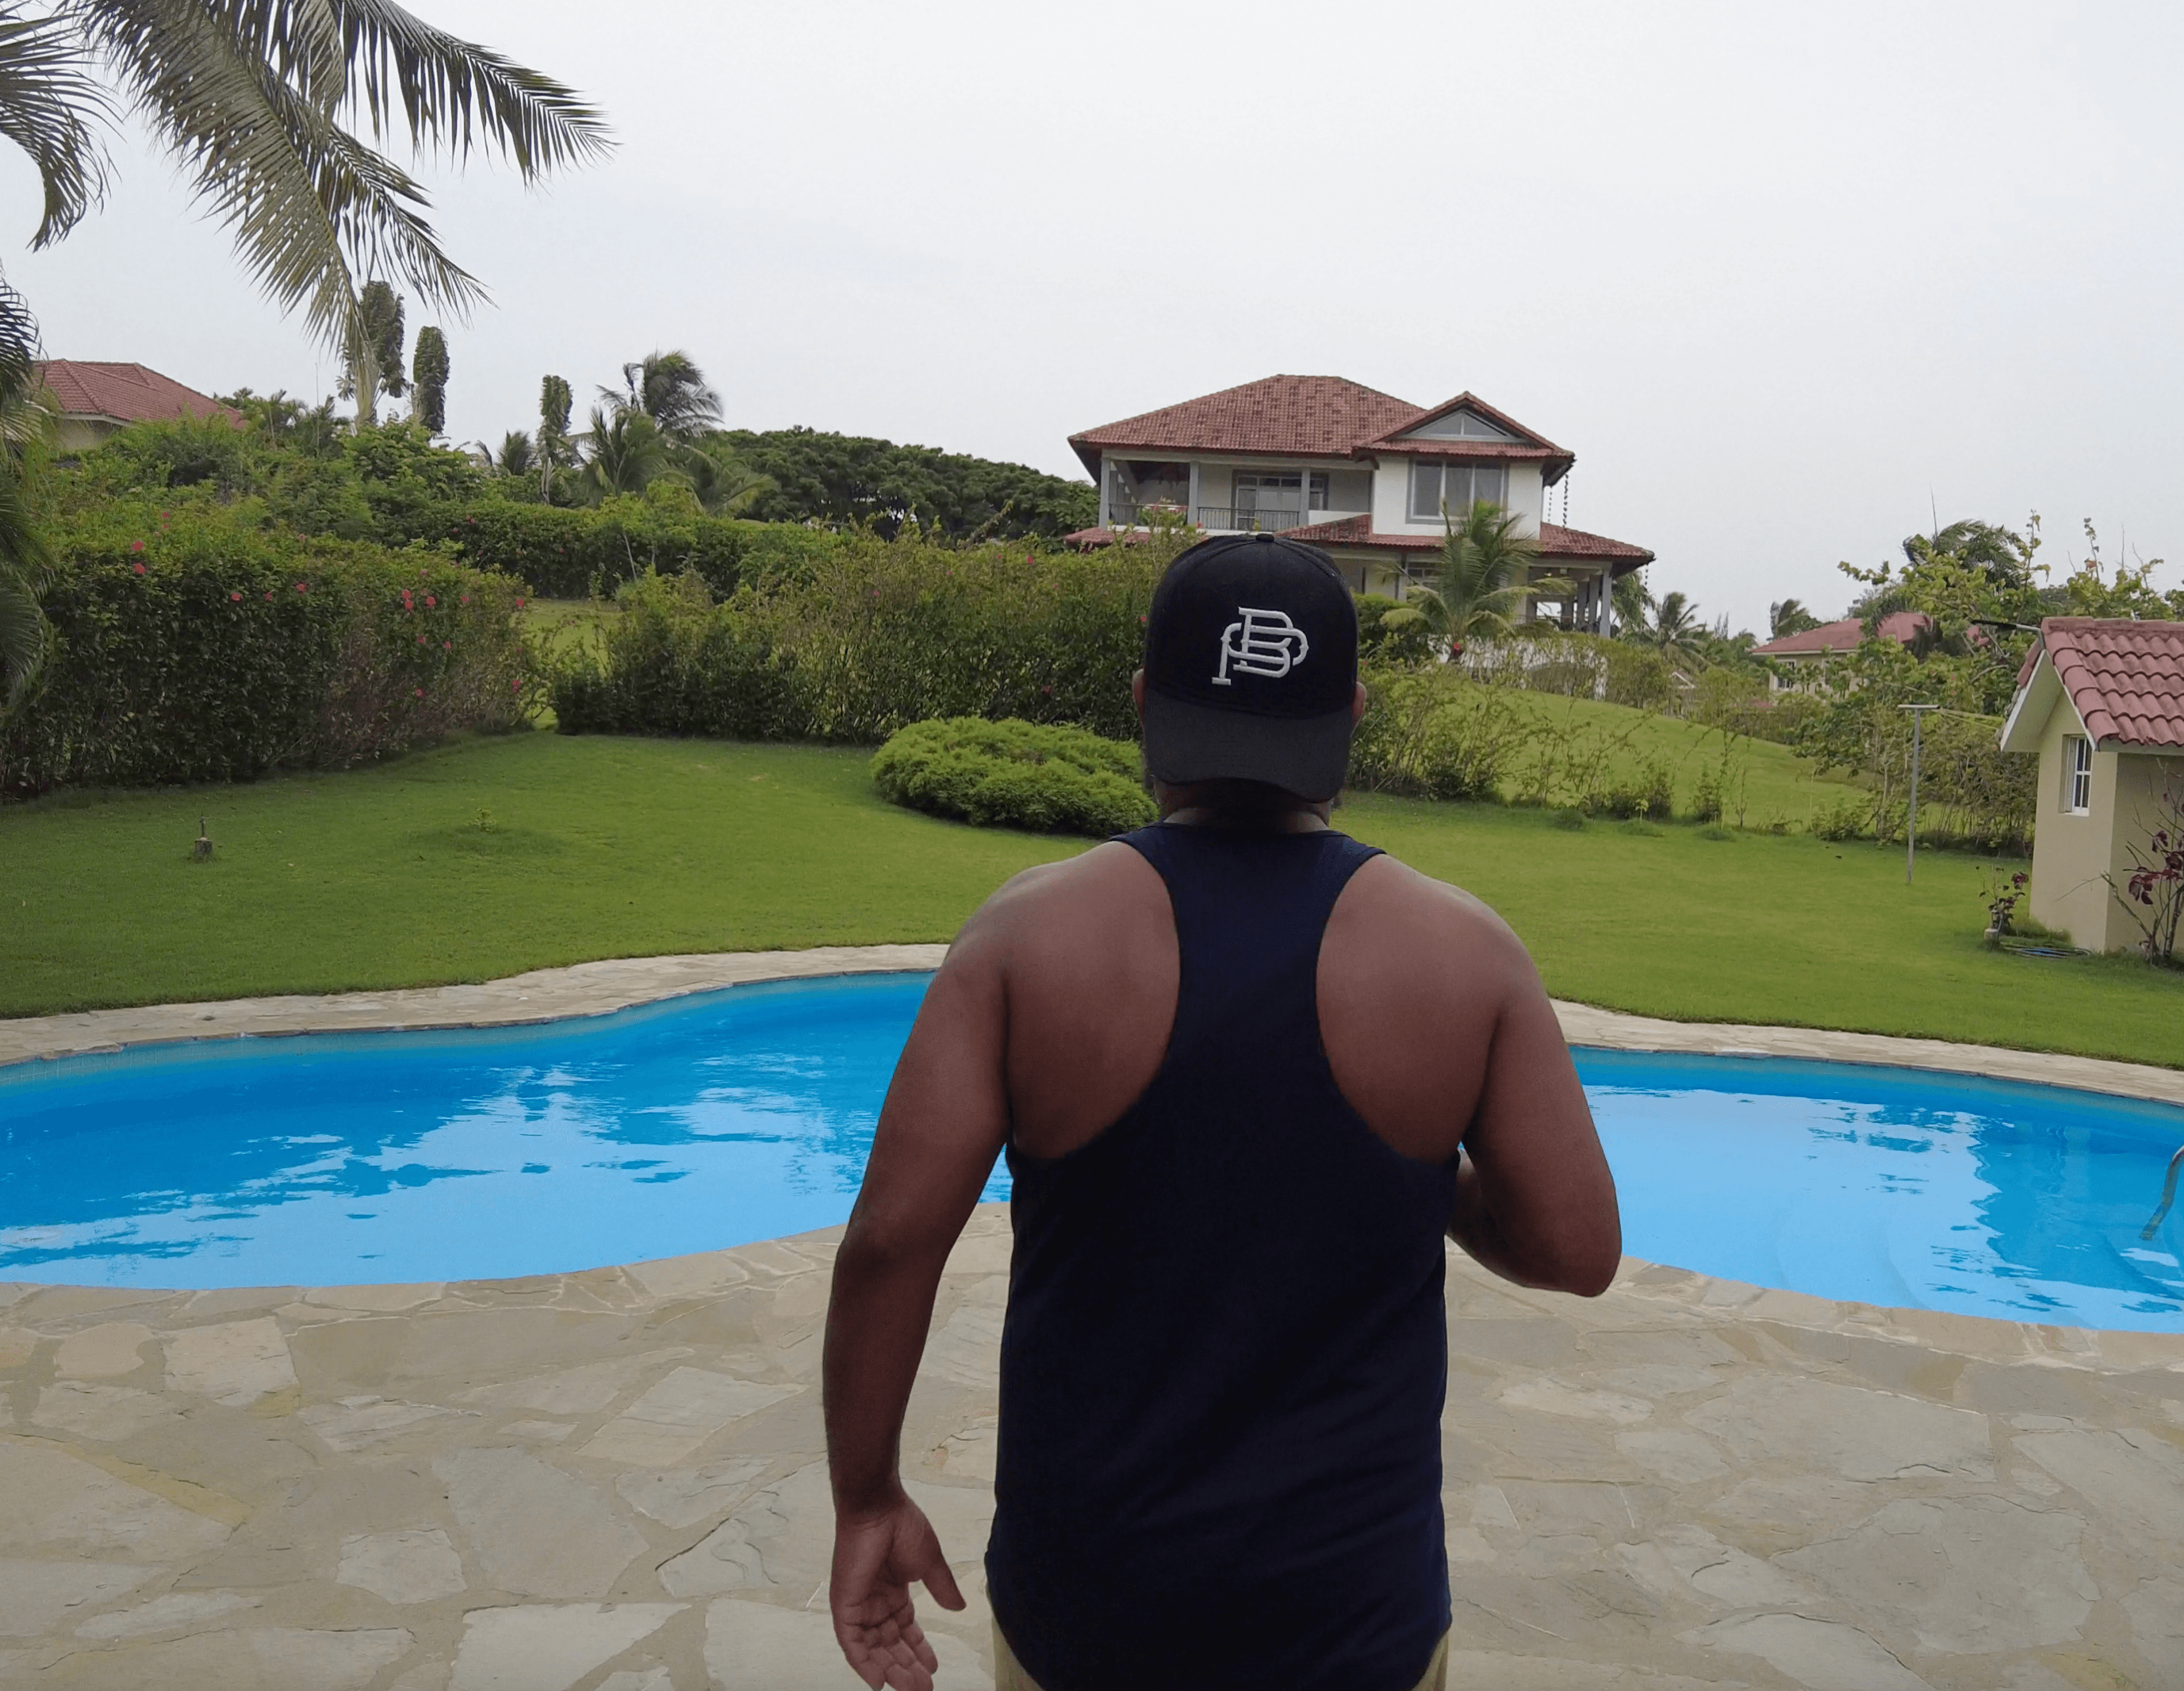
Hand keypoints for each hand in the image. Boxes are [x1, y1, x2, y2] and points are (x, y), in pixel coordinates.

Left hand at [829, 1490, 967, 1690]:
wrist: (879, 1509)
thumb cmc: (902, 1526)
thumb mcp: (930, 1563)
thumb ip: (942, 1588)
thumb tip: (959, 1608)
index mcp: (893, 1591)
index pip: (905, 1630)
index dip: (919, 1650)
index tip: (934, 1668)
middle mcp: (874, 1602)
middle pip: (890, 1644)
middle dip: (907, 1667)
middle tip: (925, 1688)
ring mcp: (858, 1605)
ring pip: (873, 1649)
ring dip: (890, 1670)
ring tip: (911, 1688)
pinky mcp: (844, 1606)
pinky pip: (851, 1643)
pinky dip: (863, 1663)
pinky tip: (879, 1682)